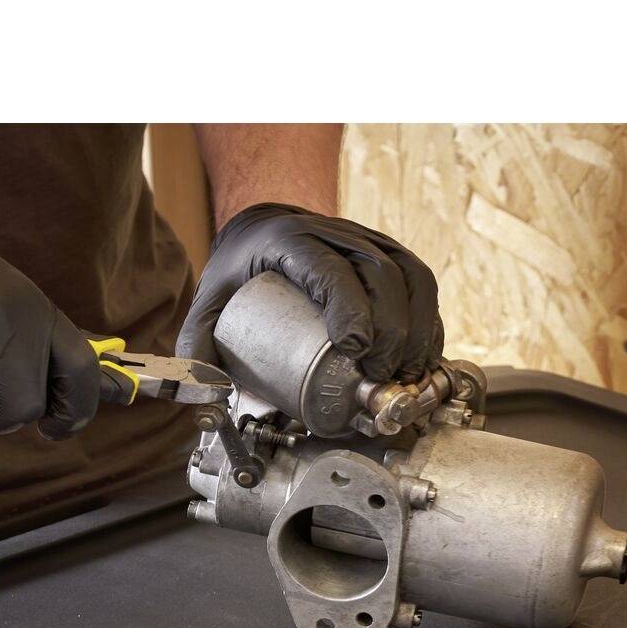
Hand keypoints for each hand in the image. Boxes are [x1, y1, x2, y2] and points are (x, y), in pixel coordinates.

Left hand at [177, 203, 441, 381]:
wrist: (265, 229)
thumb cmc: (243, 269)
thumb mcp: (211, 302)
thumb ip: (197, 348)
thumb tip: (205, 398)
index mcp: (291, 240)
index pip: (330, 270)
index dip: (350, 308)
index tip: (355, 349)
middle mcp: (335, 234)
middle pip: (380, 274)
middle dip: (390, 330)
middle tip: (380, 375)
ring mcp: (368, 241)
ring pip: (410, 276)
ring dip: (417, 328)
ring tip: (406, 372)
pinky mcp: (390, 254)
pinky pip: (421, 283)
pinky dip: (428, 321)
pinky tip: (423, 356)